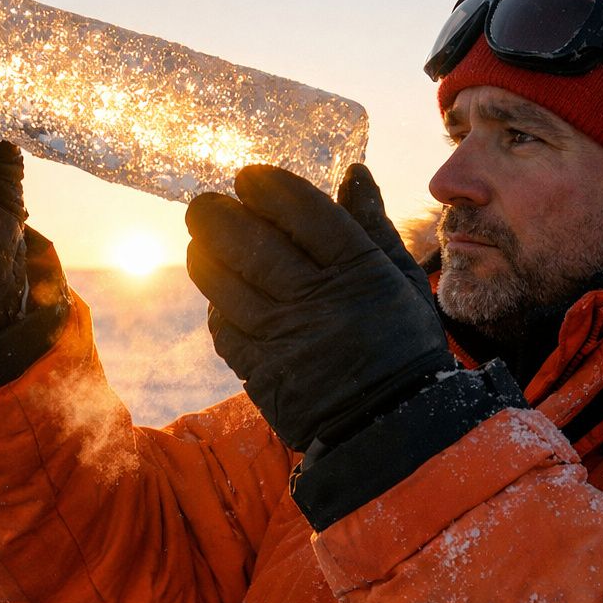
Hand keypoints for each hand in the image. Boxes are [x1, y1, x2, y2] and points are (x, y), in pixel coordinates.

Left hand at [185, 164, 454, 451]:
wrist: (391, 429)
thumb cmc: (402, 347)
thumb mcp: (402, 281)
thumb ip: (373, 226)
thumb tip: (354, 174)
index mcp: (357, 272)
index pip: (305, 213)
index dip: (271, 188)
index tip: (249, 176)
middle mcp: (316, 300)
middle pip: (253, 245)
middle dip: (218, 216)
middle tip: (204, 204)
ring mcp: (284, 337)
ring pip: (226, 285)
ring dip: (205, 256)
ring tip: (200, 241)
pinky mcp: (262, 371)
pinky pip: (225, 329)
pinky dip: (216, 305)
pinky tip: (218, 292)